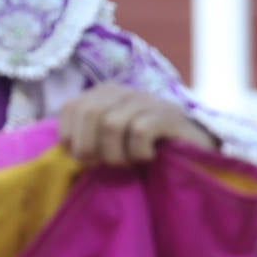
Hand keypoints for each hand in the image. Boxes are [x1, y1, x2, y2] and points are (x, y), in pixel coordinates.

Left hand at [57, 83, 217, 165]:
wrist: (196, 149)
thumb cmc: (148, 148)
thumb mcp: (113, 138)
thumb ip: (88, 135)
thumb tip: (60, 147)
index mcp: (106, 93)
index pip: (72, 106)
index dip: (70, 136)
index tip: (82, 157)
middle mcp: (126, 91)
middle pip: (90, 113)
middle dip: (90, 146)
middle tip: (102, 165)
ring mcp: (149, 101)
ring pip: (112, 124)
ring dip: (115, 154)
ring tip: (127, 163)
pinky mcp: (169, 115)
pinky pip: (140, 131)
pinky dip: (138, 151)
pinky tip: (147, 157)